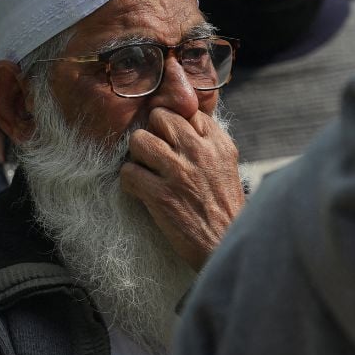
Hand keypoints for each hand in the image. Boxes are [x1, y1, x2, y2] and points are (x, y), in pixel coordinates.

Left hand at [119, 107, 243, 270]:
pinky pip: (128, 171)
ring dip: (137, 155)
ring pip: (139, 139)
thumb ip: (207, 140)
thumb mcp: (226, 164)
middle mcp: (199, 152)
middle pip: (159, 117)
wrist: (225, 245)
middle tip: (155, 154)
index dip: (173, 123)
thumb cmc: (223, 206)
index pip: (186, 110)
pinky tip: (141, 190)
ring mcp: (178, 173)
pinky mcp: (160, 196)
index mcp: (218, 143)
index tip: (171, 139)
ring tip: (146, 170)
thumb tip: (182, 119)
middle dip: (152, 133)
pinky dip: (129, 181)